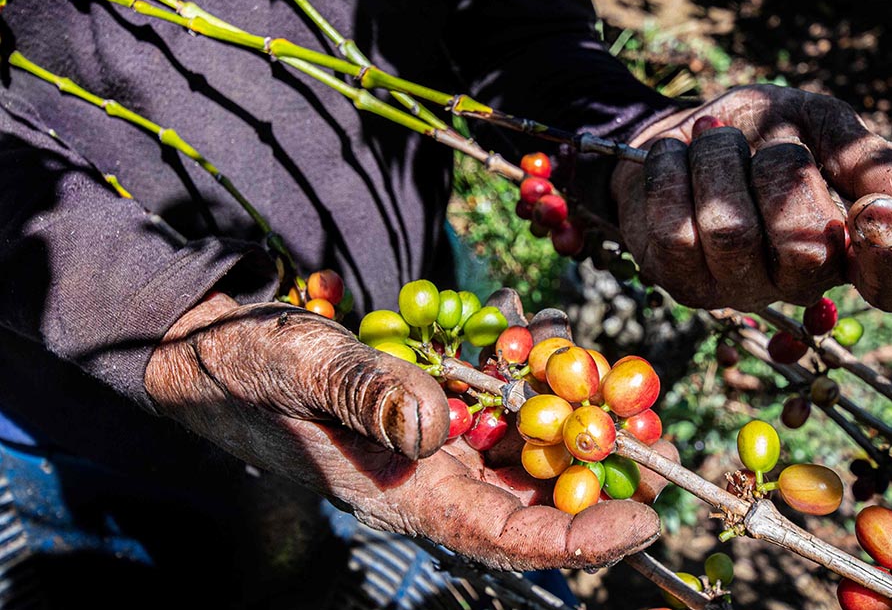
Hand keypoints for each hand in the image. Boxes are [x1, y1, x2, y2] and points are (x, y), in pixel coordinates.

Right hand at [145, 293, 675, 569]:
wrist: (224, 358)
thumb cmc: (256, 370)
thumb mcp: (304, 368)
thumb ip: (366, 395)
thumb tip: (435, 424)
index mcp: (403, 494)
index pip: (505, 536)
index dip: (578, 540)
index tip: (645, 523)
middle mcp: (429, 482)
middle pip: (533, 504)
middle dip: (601, 482)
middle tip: (660, 444)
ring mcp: (433, 449)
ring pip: (523, 458)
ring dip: (575, 432)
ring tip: (620, 393)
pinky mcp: (432, 417)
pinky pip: (498, 418)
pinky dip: (533, 394)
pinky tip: (554, 359)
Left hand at [613, 84, 891, 312]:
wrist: (678, 131)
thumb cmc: (759, 132)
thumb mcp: (819, 124)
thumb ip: (867, 157)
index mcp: (850, 247)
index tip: (874, 206)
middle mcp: (797, 282)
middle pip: (805, 254)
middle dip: (782, 175)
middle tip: (769, 146)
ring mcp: (735, 288)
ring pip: (730, 233)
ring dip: (719, 162)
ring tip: (712, 140)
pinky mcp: (679, 281)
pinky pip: (674, 230)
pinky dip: (673, 172)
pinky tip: (676, 157)